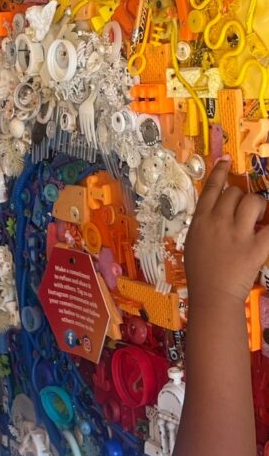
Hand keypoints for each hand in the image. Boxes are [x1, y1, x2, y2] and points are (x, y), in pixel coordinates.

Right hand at [184, 157, 268, 306]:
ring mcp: (238, 233)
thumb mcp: (193, 242)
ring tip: (257, 220)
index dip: (220, 171)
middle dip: (242, 199)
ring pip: (254, 201)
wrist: (212, 295)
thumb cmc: (200, 272)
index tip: (226, 160)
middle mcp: (218, 221)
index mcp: (200, 220)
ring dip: (258, 207)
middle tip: (246, 213)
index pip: (212, 188)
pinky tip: (267, 226)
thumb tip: (218, 211)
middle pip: (234, 193)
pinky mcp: (256, 247)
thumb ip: (205, 224)